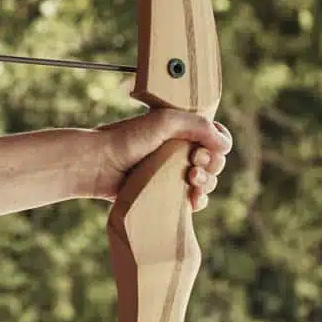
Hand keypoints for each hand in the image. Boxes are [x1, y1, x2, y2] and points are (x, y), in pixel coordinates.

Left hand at [88, 110, 230, 210]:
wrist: (97, 165)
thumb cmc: (126, 139)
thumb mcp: (164, 121)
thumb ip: (198, 124)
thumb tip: (225, 146)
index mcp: (180, 130)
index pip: (214, 136)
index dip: (217, 143)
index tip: (204, 148)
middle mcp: (178, 150)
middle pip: (214, 160)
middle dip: (212, 164)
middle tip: (194, 163)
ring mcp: (172, 173)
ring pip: (206, 181)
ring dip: (207, 182)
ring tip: (191, 180)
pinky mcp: (164, 194)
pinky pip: (191, 200)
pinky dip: (198, 201)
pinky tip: (193, 200)